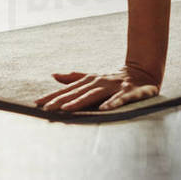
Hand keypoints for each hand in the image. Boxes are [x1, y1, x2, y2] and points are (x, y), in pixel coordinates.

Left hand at [34, 64, 160, 112]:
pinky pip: (120, 99)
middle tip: (46, 108)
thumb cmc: (114, 79)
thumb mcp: (92, 77)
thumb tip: (53, 75)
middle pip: (77, 92)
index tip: (37, 102)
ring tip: (66, 109)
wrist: (143, 72)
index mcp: (90, 80)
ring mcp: (113, 87)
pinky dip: (112, 103)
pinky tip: (103, 110)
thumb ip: (73, 78)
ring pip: (94, 95)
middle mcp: (99, 82)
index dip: (53, 95)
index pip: (68, 89)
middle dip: (61, 100)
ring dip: (80, 102)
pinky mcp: (129, 92)